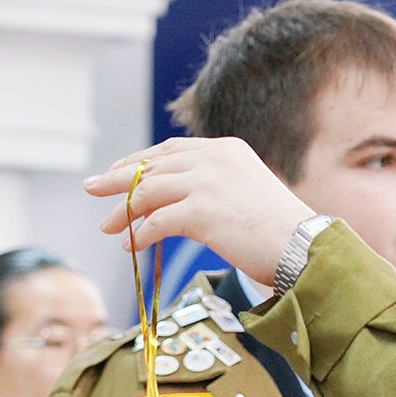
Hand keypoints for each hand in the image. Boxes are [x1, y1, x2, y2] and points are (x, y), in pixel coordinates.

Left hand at [89, 137, 314, 285]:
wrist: (302, 247)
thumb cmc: (280, 230)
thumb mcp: (247, 192)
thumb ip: (215, 186)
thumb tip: (177, 203)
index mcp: (226, 149)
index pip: (170, 151)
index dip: (139, 160)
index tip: (117, 171)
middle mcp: (213, 158)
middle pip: (151, 167)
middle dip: (117, 179)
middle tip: (92, 187)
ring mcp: (206, 182)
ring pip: (147, 192)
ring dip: (122, 211)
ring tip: (107, 225)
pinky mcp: (200, 211)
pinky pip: (155, 221)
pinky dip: (138, 234)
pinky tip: (130, 245)